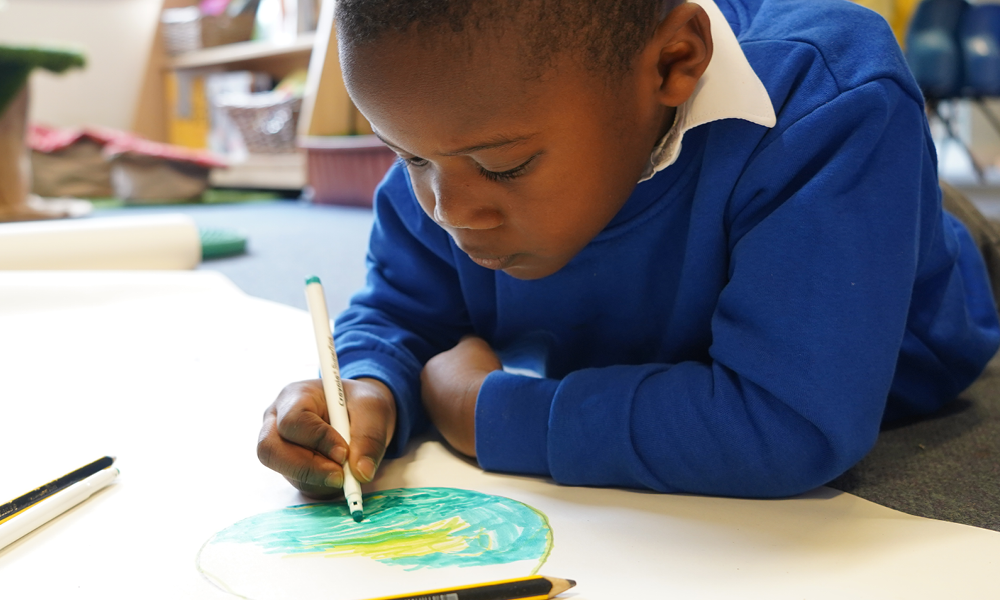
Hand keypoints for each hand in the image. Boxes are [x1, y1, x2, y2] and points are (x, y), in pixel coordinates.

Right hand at [257, 377, 395, 497]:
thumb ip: (369, 437)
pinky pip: (299, 483)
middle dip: (307, 467)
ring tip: (346, 471)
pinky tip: (340, 472)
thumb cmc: (361, 403)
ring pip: (285, 471)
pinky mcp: (290, 467)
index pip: (292, 420)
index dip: (317, 439)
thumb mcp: (373, 409)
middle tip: (340, 477)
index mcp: (295, 396)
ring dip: (318, 478)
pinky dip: (322, 485)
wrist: (360, 413)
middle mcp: (277, 421)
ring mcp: (280, 446)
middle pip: (270, 450)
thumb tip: (361, 472)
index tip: (344, 453)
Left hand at [421, 336, 501, 456]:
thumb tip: (467, 345)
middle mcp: (426, 395)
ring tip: (485, 398)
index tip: (478, 365)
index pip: (446, 363)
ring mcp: (437, 417)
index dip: (464, 363)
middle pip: (448, 385)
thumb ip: (467, 342)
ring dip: (467, 402)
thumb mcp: (474, 344)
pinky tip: (484, 412)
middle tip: (482, 381)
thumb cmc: (476, 372)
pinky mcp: (450, 435)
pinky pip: (463, 421)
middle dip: (463, 384)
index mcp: (428, 370)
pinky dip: (472, 417)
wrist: (482, 409)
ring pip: (454, 405)